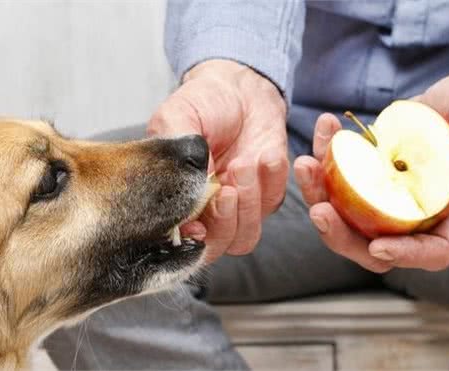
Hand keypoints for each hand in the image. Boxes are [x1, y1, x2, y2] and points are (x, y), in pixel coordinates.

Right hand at [148, 59, 288, 262]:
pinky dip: (273, 181)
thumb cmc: (201, 102)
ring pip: (245, 236)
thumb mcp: (175, 118)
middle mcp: (205, 210)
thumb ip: (176, 155)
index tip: (197, 225)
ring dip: (248, 204)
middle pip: (215, 246)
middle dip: (223, 221)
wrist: (239, 86)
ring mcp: (238, 206)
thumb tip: (189, 193)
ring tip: (245, 163)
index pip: (179, 238)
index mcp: (176, 198)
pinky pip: (273, 204)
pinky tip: (267, 154)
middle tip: (227, 190)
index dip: (188, 240)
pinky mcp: (267, 193)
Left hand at [294, 73, 448, 271]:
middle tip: (319, 210)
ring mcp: (382, 198)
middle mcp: (411, 212)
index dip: (405, 255)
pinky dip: (322, 158)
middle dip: (340, 235)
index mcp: (448, 208)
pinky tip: (324, 129)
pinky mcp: (361, 178)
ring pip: (343, 216)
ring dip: (318, 194)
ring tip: (306, 165)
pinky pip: (334, 179)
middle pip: (372, 245)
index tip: (378, 247)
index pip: (432, 250)